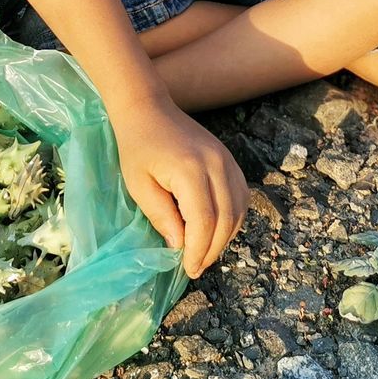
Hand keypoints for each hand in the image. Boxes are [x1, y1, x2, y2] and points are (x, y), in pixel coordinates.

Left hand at [109, 93, 249, 277]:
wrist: (148, 108)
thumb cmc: (137, 146)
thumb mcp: (138, 185)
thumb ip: (161, 216)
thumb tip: (181, 246)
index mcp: (191, 170)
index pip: (204, 221)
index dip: (198, 251)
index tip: (188, 269)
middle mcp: (216, 164)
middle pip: (226, 219)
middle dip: (212, 250)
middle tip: (195, 267)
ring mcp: (227, 159)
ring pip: (238, 210)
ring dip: (225, 237)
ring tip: (203, 252)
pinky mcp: (229, 158)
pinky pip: (240, 195)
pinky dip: (233, 217)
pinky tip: (215, 229)